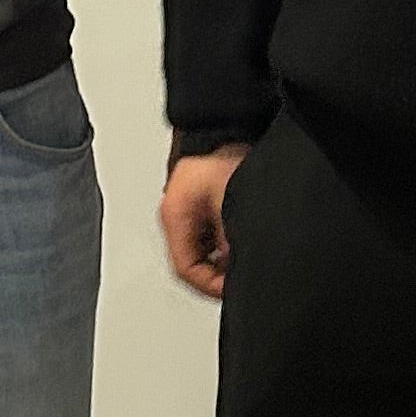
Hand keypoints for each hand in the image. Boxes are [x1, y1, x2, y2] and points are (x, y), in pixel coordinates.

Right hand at [160, 145, 249, 299]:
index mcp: (174, 215)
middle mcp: (174, 213)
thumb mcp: (230, 205)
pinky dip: (223, 242)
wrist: (227, 127)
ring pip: (200, 249)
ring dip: (221, 258)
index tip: (230, 289)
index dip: (209, 285)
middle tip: (238, 278)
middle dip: (216, 273)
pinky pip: (208, 233)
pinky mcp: (199, 202)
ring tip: (242, 257)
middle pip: (191, 261)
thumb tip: (234, 267)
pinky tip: (239, 239)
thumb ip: (230, 241)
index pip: (185, 268)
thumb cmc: (225, 155)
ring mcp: (185, 208)